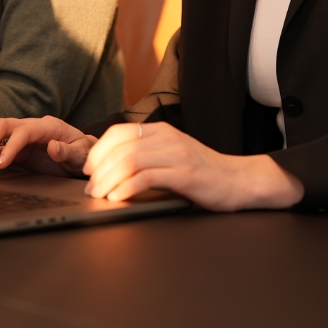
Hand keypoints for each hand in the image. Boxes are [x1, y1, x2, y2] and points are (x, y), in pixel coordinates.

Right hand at [0, 116, 94, 176]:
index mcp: (48, 126)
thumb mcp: (82, 154)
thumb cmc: (84, 153)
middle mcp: (32, 128)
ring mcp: (23, 137)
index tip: (0, 163)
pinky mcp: (18, 150)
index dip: (10, 146)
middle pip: (4, 126)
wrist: (85, 155)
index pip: (23, 132)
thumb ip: (68, 151)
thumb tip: (53, 146)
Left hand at [83, 121, 304, 211]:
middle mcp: (167, 137)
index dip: (98, 150)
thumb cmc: (202, 171)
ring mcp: (176, 154)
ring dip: (109, 180)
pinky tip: (118, 198)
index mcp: (161, 130)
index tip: (89, 168)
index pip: (119, 132)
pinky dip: (127, 188)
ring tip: (100, 195)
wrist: (238, 180)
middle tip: (91, 187)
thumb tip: (110, 166)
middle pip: (121, 147)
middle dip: (99, 169)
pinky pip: (147, 177)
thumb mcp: (171, 154)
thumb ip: (146, 153)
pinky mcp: (184, 174)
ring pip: (130, 160)